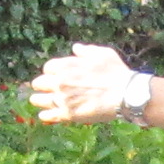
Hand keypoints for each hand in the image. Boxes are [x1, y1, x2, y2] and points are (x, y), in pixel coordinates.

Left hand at [26, 42, 140, 124]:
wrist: (124, 94)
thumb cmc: (115, 72)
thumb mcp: (102, 53)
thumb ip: (86, 50)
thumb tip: (76, 48)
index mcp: (65, 66)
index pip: (48, 68)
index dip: (52, 72)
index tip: (56, 75)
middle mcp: (60, 82)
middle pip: (39, 83)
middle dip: (42, 85)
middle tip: (46, 88)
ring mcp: (62, 99)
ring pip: (39, 100)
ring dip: (39, 100)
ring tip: (39, 101)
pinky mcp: (67, 114)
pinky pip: (48, 116)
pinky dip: (45, 115)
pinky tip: (44, 115)